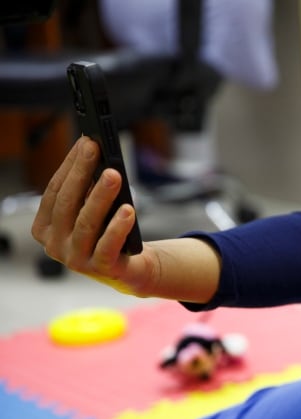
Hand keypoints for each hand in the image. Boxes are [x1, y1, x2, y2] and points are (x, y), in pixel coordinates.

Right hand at [30, 137, 219, 301]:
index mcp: (45, 228)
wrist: (131, 268)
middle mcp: (55, 245)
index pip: (55, 191)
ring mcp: (76, 260)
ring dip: (100, 196)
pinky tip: (128, 209)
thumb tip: (93, 153)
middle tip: (95, 149)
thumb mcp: (94, 210)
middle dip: (82, 173)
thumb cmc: (108, 232)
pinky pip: (108, 246)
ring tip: (114, 174)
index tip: (85, 142)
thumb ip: (88, 188)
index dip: (70, 165)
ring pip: (87, 223)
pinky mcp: (101, 269)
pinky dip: (118, 226)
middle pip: (68, 204)